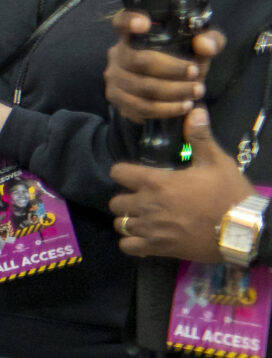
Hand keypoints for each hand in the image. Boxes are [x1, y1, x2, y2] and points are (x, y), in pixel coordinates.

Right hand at [105, 11, 219, 120]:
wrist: (171, 86)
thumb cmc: (183, 60)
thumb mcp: (200, 48)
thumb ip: (210, 40)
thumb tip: (204, 45)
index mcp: (132, 34)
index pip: (121, 21)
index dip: (129, 20)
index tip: (145, 23)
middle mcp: (117, 54)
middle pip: (138, 60)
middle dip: (171, 69)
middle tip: (196, 74)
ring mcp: (114, 77)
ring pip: (141, 87)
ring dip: (172, 92)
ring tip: (195, 93)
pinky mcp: (117, 99)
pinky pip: (139, 107)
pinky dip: (164, 109)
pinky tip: (182, 107)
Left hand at [110, 108, 255, 260]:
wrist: (243, 229)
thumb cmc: (229, 194)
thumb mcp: (217, 162)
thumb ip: (200, 137)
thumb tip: (194, 110)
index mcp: (157, 182)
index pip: (118, 172)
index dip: (123, 172)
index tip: (134, 174)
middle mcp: (147, 205)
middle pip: (115, 202)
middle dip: (126, 198)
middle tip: (142, 198)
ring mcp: (151, 229)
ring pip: (120, 224)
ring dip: (128, 220)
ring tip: (143, 218)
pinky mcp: (158, 248)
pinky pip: (128, 247)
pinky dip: (132, 243)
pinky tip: (144, 238)